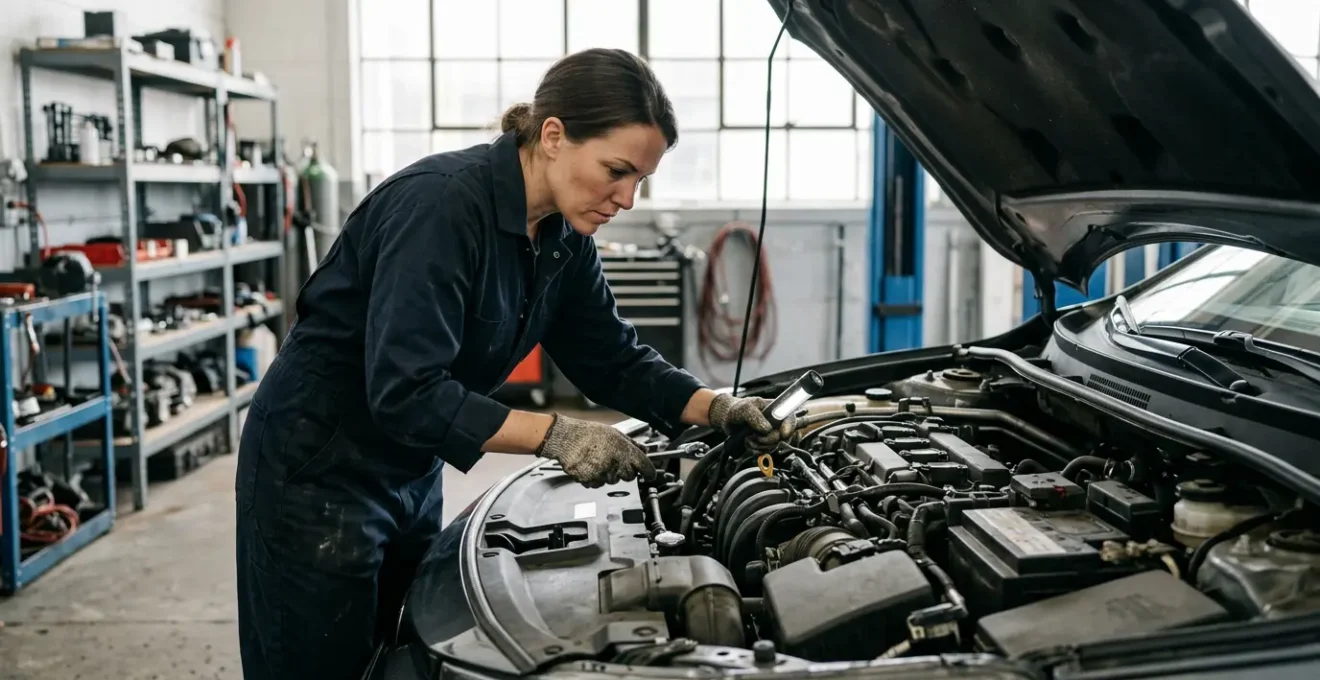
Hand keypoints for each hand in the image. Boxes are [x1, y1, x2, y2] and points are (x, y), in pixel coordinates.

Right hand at [535, 414, 656, 487]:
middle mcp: (616, 464)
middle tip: (616, 460)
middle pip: (630, 476)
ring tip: (599, 460)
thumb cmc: (589, 433)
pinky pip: (599, 484)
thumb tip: (645, 450)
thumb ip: (632, 444)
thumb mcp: (615, 433)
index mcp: (624, 451)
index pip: (644, 466)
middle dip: (626, 471)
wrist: (566, 439)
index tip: (650, 475)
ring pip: (613, 481)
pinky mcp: (591, 481)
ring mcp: (603, 474)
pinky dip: (596, 478)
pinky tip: (591, 466)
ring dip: (610, 474)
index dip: (649, 472)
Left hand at [707, 394, 796, 453]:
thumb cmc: (738, 409)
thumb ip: (755, 416)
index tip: (783, 434)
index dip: (790, 427)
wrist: (729, 419)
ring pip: (774, 446)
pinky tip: (748, 442)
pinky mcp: (765, 443)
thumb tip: (767, 429)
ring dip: (760, 445)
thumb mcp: (745, 408)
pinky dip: (756, 450)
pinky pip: (766, 452)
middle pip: (782, 437)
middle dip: (768, 439)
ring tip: (748, 438)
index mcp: (776, 410)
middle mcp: (776, 422)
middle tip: (754, 436)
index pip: (790, 418)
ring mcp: (771, 433)